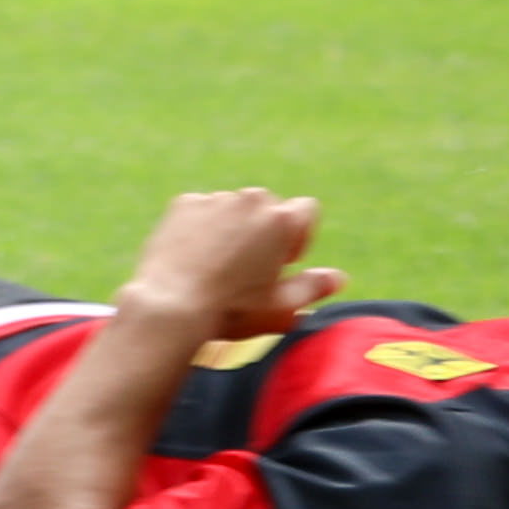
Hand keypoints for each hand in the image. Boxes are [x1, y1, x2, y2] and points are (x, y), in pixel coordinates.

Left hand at [121, 189, 341, 342]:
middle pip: (270, 207)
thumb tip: (338, 277)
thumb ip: (314, 287)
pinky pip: (204, 210)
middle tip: (251, 266)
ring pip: (235, 208)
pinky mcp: (183, 203)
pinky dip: (204, 226)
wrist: (171, 303)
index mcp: (281, 220)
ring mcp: (214, 199)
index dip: (299, 237)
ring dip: (235, 228)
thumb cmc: (233, 309)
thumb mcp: (283, 306)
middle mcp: (250, 200)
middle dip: (267, 230)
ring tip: (220, 265)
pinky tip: (195, 256)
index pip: (307, 211)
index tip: (283, 261)